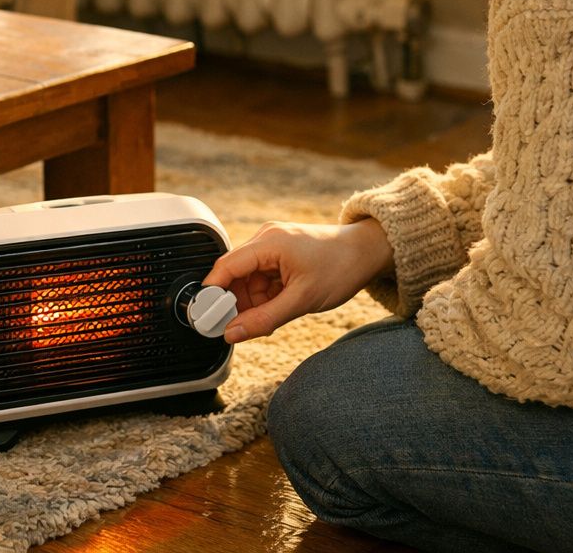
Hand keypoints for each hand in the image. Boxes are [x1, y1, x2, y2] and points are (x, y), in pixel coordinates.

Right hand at [202, 219, 393, 342]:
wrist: (367, 252)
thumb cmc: (340, 267)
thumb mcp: (302, 300)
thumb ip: (264, 319)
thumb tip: (232, 333)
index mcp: (269, 242)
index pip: (226, 267)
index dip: (212, 293)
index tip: (205, 317)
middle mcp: (266, 238)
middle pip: (233, 274)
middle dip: (234, 302)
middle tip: (238, 328)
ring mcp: (272, 244)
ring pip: (246, 279)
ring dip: (252, 301)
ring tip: (269, 318)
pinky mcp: (278, 253)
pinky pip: (259, 277)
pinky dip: (263, 295)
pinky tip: (276, 308)